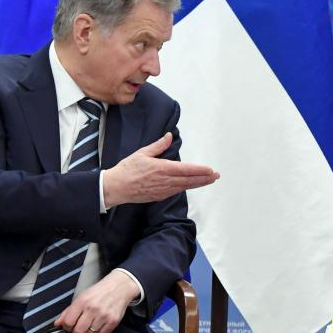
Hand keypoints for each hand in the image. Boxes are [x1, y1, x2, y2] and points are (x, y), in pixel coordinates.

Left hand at [54, 270, 139, 332]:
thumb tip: (57, 324)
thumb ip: (68, 312)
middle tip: (80, 327)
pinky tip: (100, 325)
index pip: (68, 322)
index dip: (67, 327)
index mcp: (82, 302)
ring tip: (91, 324)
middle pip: (78, 332)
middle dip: (77, 332)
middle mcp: (92, 309)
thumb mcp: (81, 297)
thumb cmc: (98, 292)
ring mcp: (104, 316)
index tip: (70, 325)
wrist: (119, 287)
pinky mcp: (113, 321)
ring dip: (88, 332)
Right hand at [101, 133, 219, 206]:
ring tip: (209, 180)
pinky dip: (186, 187)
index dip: (200, 170)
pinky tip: (192, 185)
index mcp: (162, 168)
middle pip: (189, 180)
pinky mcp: (159, 196)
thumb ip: (158, 145)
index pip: (186, 170)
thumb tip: (169, 136)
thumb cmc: (127, 169)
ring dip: (198, 184)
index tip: (211, 170)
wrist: (116, 187)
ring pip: (185, 187)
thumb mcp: (142, 153)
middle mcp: (165, 181)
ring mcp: (163, 190)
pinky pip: (176, 191)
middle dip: (204, 178)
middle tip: (216, 176)